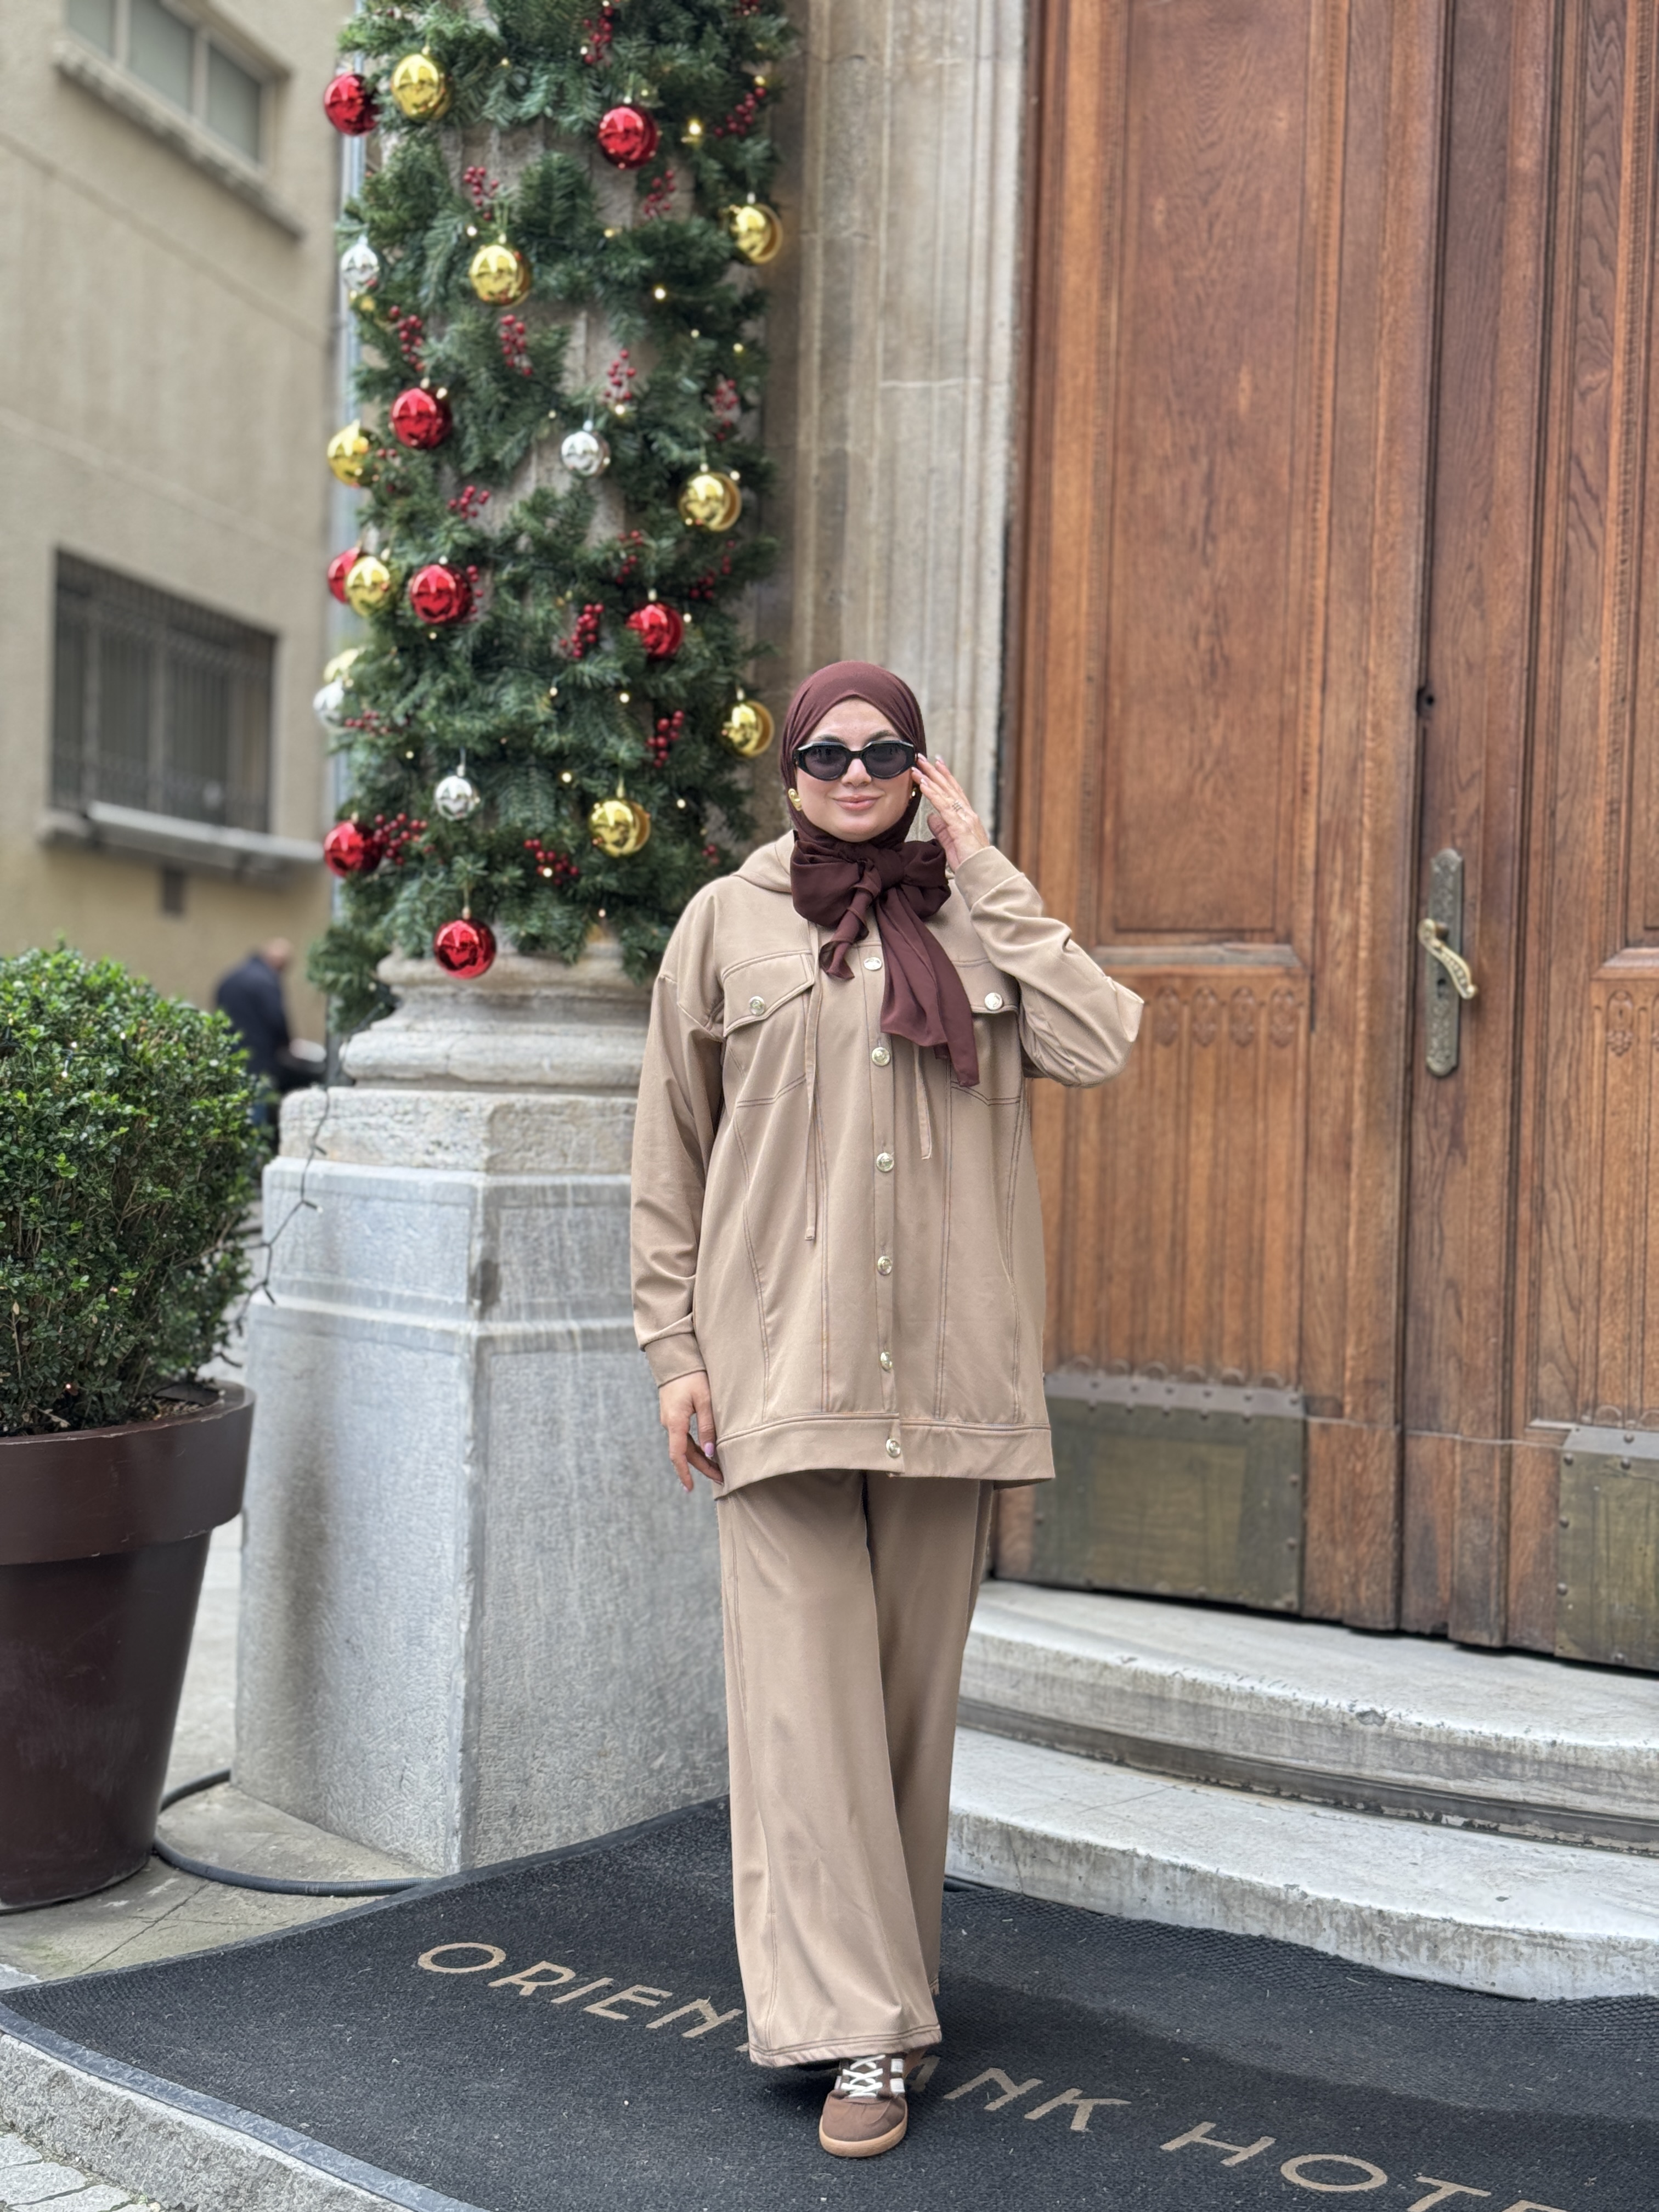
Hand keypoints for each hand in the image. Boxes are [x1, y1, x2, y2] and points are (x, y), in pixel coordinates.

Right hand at [659, 1371, 721, 1491]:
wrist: (676, 1358)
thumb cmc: (692, 1376)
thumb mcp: (704, 1400)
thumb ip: (707, 1426)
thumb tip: (710, 1451)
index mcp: (675, 1422)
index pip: (678, 1455)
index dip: (684, 1473)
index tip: (690, 1489)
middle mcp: (669, 1423)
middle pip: (684, 1453)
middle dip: (701, 1467)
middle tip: (720, 1478)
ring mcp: (670, 1419)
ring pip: (684, 1445)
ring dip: (699, 1458)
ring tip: (717, 1468)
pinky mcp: (673, 1414)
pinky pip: (684, 1436)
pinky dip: (695, 1447)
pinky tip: (707, 1450)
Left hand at [913, 756, 990, 869]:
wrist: (982, 874)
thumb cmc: (969, 862)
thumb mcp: (951, 843)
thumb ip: (941, 829)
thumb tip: (930, 817)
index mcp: (967, 817)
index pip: (954, 792)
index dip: (945, 777)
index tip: (936, 764)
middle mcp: (967, 814)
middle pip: (949, 787)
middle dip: (934, 771)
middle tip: (922, 757)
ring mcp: (964, 818)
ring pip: (945, 793)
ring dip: (930, 778)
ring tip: (918, 766)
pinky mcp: (959, 826)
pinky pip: (943, 806)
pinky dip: (932, 793)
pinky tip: (923, 784)